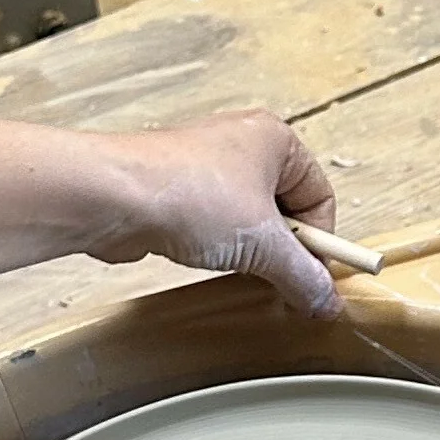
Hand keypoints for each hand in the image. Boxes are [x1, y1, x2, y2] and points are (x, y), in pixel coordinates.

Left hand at [83, 113, 341, 318]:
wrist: (113, 196)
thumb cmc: (190, 196)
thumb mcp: (264, 245)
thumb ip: (302, 275)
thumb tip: (326, 300)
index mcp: (274, 139)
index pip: (319, 195)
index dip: (321, 240)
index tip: (314, 278)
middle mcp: (241, 144)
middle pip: (285, 207)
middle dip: (284, 248)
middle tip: (280, 280)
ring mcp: (205, 166)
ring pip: (247, 217)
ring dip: (250, 248)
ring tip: (238, 267)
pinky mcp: (176, 191)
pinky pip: (213, 223)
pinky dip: (218, 246)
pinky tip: (207, 260)